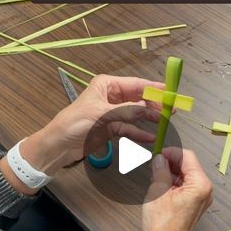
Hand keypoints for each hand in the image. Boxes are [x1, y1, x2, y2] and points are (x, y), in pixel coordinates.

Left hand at [2, 75, 162, 191]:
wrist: (59, 145)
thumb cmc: (74, 123)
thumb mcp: (101, 115)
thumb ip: (126, 112)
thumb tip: (147, 110)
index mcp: (107, 85)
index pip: (136, 84)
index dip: (153, 89)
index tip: (170, 93)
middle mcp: (112, 96)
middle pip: (139, 99)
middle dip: (154, 105)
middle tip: (171, 110)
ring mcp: (113, 113)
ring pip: (136, 114)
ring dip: (149, 119)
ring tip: (164, 122)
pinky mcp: (111, 128)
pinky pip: (129, 129)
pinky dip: (139, 133)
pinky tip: (150, 137)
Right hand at [141, 147, 212, 230]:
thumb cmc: (161, 226)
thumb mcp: (157, 190)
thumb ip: (160, 170)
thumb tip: (160, 159)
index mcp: (200, 185)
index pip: (188, 157)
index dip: (172, 152)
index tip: (159, 153)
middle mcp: (205, 191)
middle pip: (189, 165)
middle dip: (172, 162)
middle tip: (155, 162)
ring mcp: (201, 199)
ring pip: (186, 175)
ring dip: (172, 172)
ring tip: (155, 175)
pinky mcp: (194, 205)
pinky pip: (186, 186)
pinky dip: (174, 182)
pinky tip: (161, 185)